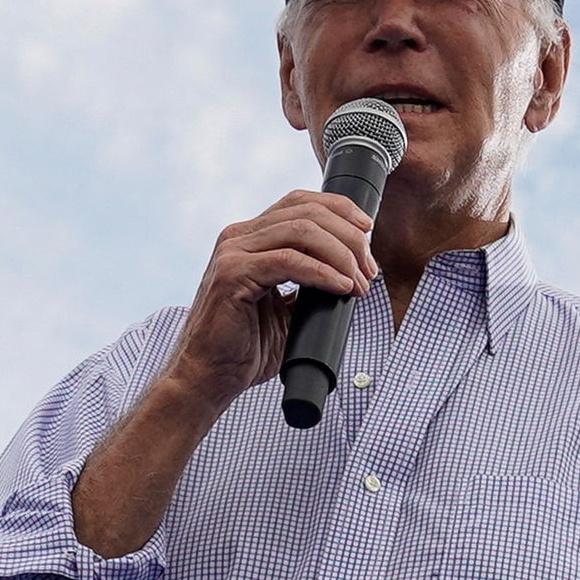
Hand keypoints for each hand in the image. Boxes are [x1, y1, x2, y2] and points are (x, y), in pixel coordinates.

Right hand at [161, 190, 378, 414]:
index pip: (300, 203)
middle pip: (306, 212)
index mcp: (250, 237)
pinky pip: (288, 261)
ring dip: (340, 255)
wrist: (211, 376)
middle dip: (348, 237)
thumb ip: (309, 284)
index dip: (339, 209)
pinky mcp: (232, 275)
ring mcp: (233, 253)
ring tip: (358, 283)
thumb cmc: (245, 346)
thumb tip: (350, 274)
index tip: (367, 233)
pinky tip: (340, 287)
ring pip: (301, 231)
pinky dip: (322, 273)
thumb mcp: (286, 308)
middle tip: (369, 270)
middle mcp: (238, 237)